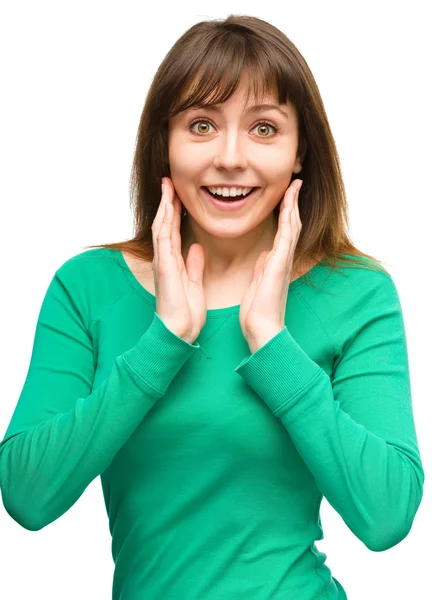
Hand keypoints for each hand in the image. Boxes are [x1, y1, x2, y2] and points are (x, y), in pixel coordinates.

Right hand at [152, 177, 206, 342]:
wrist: (178, 330)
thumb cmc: (185, 311)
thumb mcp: (194, 282)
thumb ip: (194, 264)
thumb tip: (196, 248)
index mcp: (173, 262)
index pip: (173, 230)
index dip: (175, 212)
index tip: (179, 194)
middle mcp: (165, 258)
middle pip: (164, 223)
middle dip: (166, 202)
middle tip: (168, 182)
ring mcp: (163, 261)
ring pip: (161, 227)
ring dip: (164, 206)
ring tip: (167, 187)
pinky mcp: (165, 266)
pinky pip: (164, 239)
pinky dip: (165, 222)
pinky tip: (167, 208)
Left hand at [239, 179, 302, 351]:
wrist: (262, 329)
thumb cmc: (258, 312)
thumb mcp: (257, 284)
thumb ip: (262, 269)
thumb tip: (264, 256)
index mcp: (276, 263)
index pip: (282, 232)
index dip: (285, 213)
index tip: (285, 197)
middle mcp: (283, 259)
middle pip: (291, 224)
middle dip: (292, 203)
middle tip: (295, 183)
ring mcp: (283, 261)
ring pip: (292, 226)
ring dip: (293, 205)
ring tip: (294, 186)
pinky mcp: (280, 264)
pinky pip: (286, 236)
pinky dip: (289, 218)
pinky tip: (290, 204)